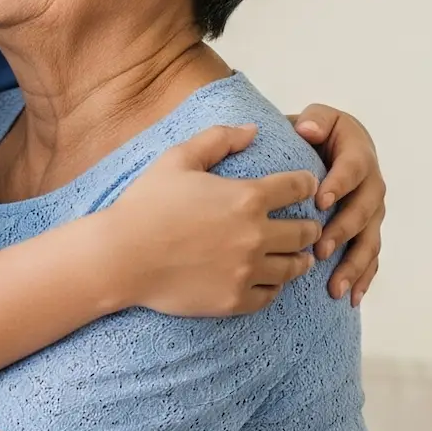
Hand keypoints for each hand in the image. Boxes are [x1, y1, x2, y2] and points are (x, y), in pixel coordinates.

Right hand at [109, 124, 321, 316]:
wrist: (121, 257)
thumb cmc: (147, 204)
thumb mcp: (180, 158)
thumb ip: (220, 139)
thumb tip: (253, 129)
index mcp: (248, 197)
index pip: (299, 187)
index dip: (307, 184)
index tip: (307, 187)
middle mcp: (255, 235)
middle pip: (306, 231)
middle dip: (310, 225)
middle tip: (308, 225)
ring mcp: (246, 271)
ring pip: (294, 267)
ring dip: (299, 258)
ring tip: (299, 256)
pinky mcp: (234, 300)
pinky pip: (270, 295)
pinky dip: (275, 286)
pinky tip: (270, 280)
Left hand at [290, 105, 385, 304]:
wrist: (329, 149)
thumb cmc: (318, 134)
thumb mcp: (318, 119)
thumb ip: (316, 119)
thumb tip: (308, 129)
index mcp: (359, 154)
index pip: (352, 169)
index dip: (338, 185)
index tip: (319, 202)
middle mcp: (372, 185)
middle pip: (364, 210)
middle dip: (343, 231)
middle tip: (320, 249)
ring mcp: (373, 212)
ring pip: (370, 240)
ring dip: (354, 265)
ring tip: (335, 288)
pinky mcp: (369, 232)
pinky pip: (371, 258)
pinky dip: (363, 279)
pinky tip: (351, 299)